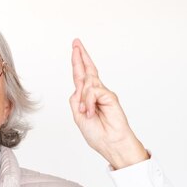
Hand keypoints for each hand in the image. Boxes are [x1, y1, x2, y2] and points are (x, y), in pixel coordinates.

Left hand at [69, 38, 148, 168]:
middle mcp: (95, 93)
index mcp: (87, 98)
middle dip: (80, 56)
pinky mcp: (110, 96)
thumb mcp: (79, 116)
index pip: (81, 77)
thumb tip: (80, 87)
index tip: (75, 49)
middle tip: (76, 42)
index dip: (78, 63)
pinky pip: (93, 92)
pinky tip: (92, 112)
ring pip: (87, 84)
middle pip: (87, 71)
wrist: (111, 144)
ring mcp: (103, 94)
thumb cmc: (97, 134)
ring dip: (84, 100)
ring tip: (87, 113)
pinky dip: (89, 102)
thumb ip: (77, 100)